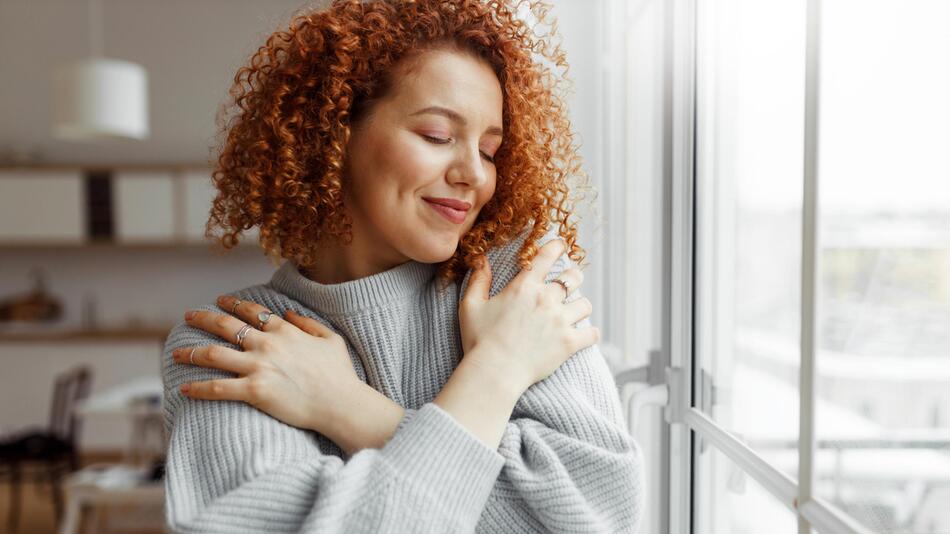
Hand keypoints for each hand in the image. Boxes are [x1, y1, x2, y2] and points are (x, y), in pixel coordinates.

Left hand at [172, 296, 359, 435]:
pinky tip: (183, 389)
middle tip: (188, 316)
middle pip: (226, 326)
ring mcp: (259, 367)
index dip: (233, 303)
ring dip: (191, 352)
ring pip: (214, 355)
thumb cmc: (340, 374)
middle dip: (203, 318)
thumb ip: (308, 323)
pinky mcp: (254, 392)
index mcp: (285, 331)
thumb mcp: (331, 339)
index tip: (220, 300)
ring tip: (176, 353)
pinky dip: (198, 388)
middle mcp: (267, 344)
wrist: (341, 404)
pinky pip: (218, 388)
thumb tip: (287, 313)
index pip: (252, 311)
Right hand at [458, 239, 599, 390]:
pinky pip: (592, 333)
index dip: (557, 246)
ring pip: (585, 304)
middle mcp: (546, 298)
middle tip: (570, 283)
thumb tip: (482, 259)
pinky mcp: (569, 342)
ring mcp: (560, 320)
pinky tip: (587, 335)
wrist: (494, 371)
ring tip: (575, 311)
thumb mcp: (471, 306)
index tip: (562, 245)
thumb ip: (479, 280)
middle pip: (573, 277)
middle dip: (574, 277)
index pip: (547, 256)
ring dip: (580, 306)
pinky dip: (591, 334)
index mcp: (524, 286)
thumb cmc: (480, 340)